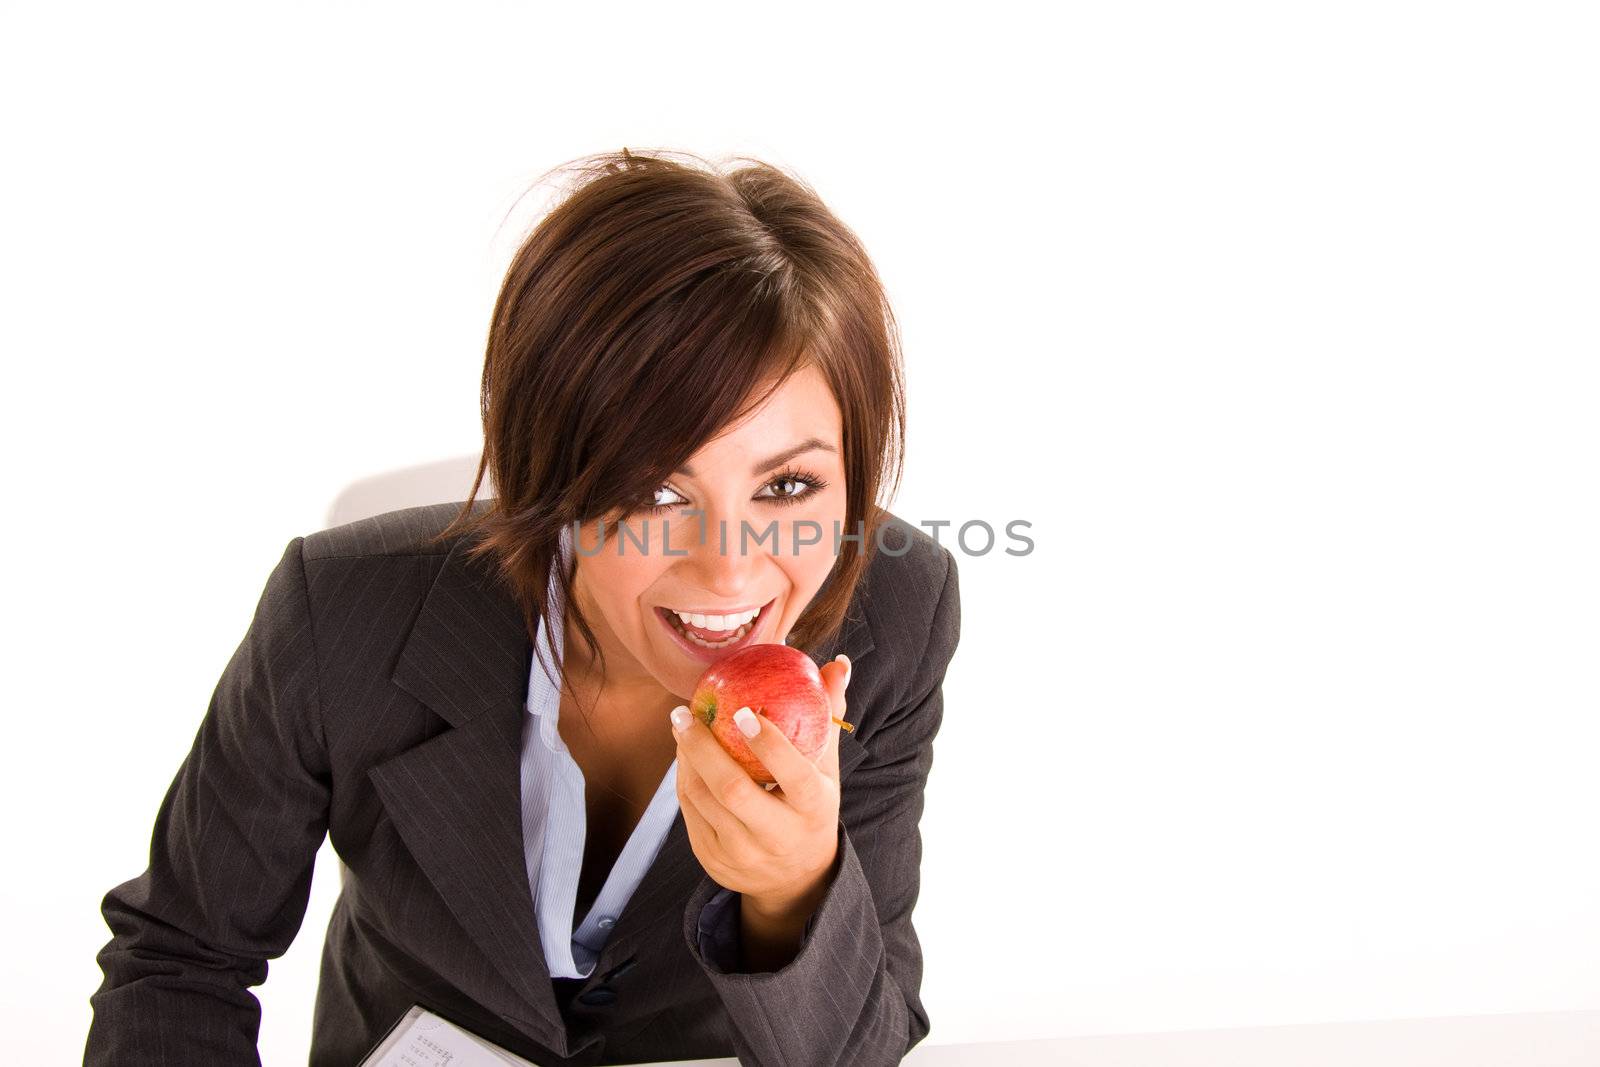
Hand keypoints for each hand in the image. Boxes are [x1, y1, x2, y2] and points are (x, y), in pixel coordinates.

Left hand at [670, 653, 851, 914]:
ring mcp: (743, 854)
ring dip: (686, 758)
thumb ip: (828, 716)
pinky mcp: (714, 861)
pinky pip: (690, 812)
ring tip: (682, 725)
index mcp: (814, 809)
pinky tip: (683, 754)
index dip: (769, 743)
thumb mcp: (826, 769)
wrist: (795, 879)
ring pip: (702, 799)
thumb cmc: (811, 806)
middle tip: (686, 711)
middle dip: (703, 747)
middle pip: (733, 790)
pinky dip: (684, 777)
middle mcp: (778, 837)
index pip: (793, 775)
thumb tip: (838, 663)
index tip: (744, 710)